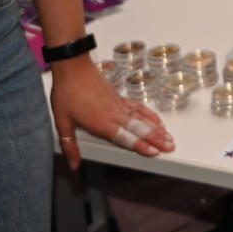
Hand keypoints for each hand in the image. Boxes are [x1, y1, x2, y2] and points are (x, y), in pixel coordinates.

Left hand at [49, 56, 175, 170]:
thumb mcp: (62, 122)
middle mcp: (113, 114)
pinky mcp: (119, 97)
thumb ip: (70, 145)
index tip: (154, 152)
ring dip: (157, 129)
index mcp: (101, 123)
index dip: (141, 146)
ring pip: (142, 119)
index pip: (125, 138)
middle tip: (170, 146)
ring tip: (169, 137)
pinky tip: (157, 120)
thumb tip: (74, 164)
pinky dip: (149, 114)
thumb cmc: (67, 92)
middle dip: (156, 139)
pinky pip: (138, 107)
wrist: (73, 67)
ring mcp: (118, 105)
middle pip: (139, 129)